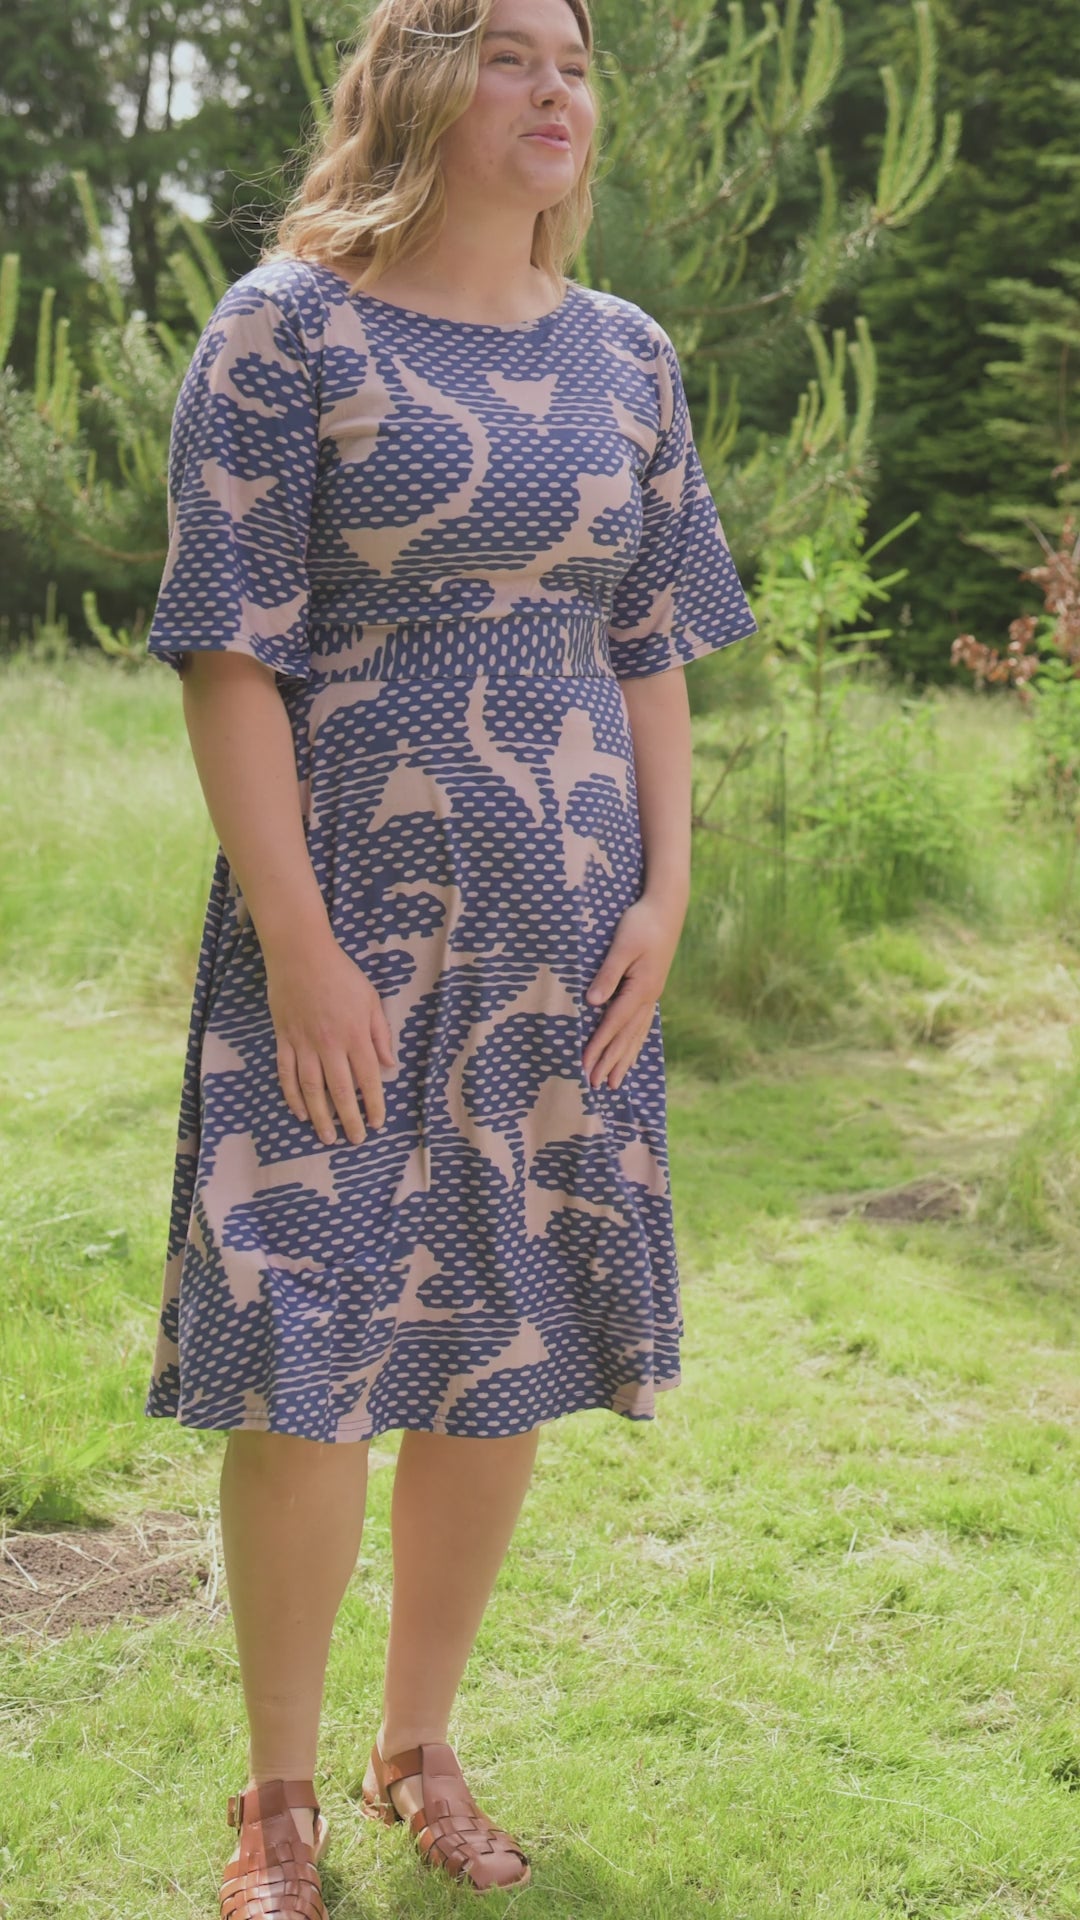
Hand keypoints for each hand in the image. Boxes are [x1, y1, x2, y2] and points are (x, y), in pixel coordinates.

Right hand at [265, 934, 396, 1146]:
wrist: (301, 955)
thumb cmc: (341, 974)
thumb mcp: (370, 999)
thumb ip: (380, 1034)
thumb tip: (389, 1065)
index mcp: (355, 1035)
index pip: (368, 1079)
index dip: (374, 1104)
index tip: (377, 1123)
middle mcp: (330, 1045)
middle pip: (341, 1091)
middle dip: (349, 1120)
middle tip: (355, 1140)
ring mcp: (304, 1044)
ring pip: (312, 1089)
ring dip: (321, 1117)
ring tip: (328, 1137)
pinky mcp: (284, 1040)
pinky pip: (287, 1074)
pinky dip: (292, 1096)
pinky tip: (300, 1112)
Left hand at [581, 894, 684, 1089]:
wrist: (667, 908)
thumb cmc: (641, 923)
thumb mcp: (622, 946)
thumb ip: (607, 974)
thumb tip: (593, 1002)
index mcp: (641, 989)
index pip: (614, 1024)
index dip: (599, 1046)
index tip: (585, 1066)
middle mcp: (648, 997)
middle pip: (626, 1037)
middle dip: (610, 1061)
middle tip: (596, 1086)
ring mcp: (652, 995)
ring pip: (636, 1034)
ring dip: (624, 1058)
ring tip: (615, 1082)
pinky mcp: (652, 989)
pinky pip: (643, 1024)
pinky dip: (635, 1042)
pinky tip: (632, 1052)